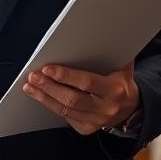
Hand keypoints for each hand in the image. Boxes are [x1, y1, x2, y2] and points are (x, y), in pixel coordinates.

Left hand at [22, 62, 140, 135]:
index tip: (47, 68)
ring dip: (44, 97)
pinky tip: (40, 95)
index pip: (86, 83)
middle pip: (71, 99)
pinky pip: (65, 116)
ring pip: (64, 110)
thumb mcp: (122, 66)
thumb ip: (111, 51)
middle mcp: (105, 108)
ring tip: (30, 86)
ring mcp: (95, 121)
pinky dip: (50, 105)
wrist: (131, 108)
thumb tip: (97, 31)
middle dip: (49, 87)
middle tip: (33, 76)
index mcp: (115, 90)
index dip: (65, 76)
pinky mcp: (86, 128)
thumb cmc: (121, 81)